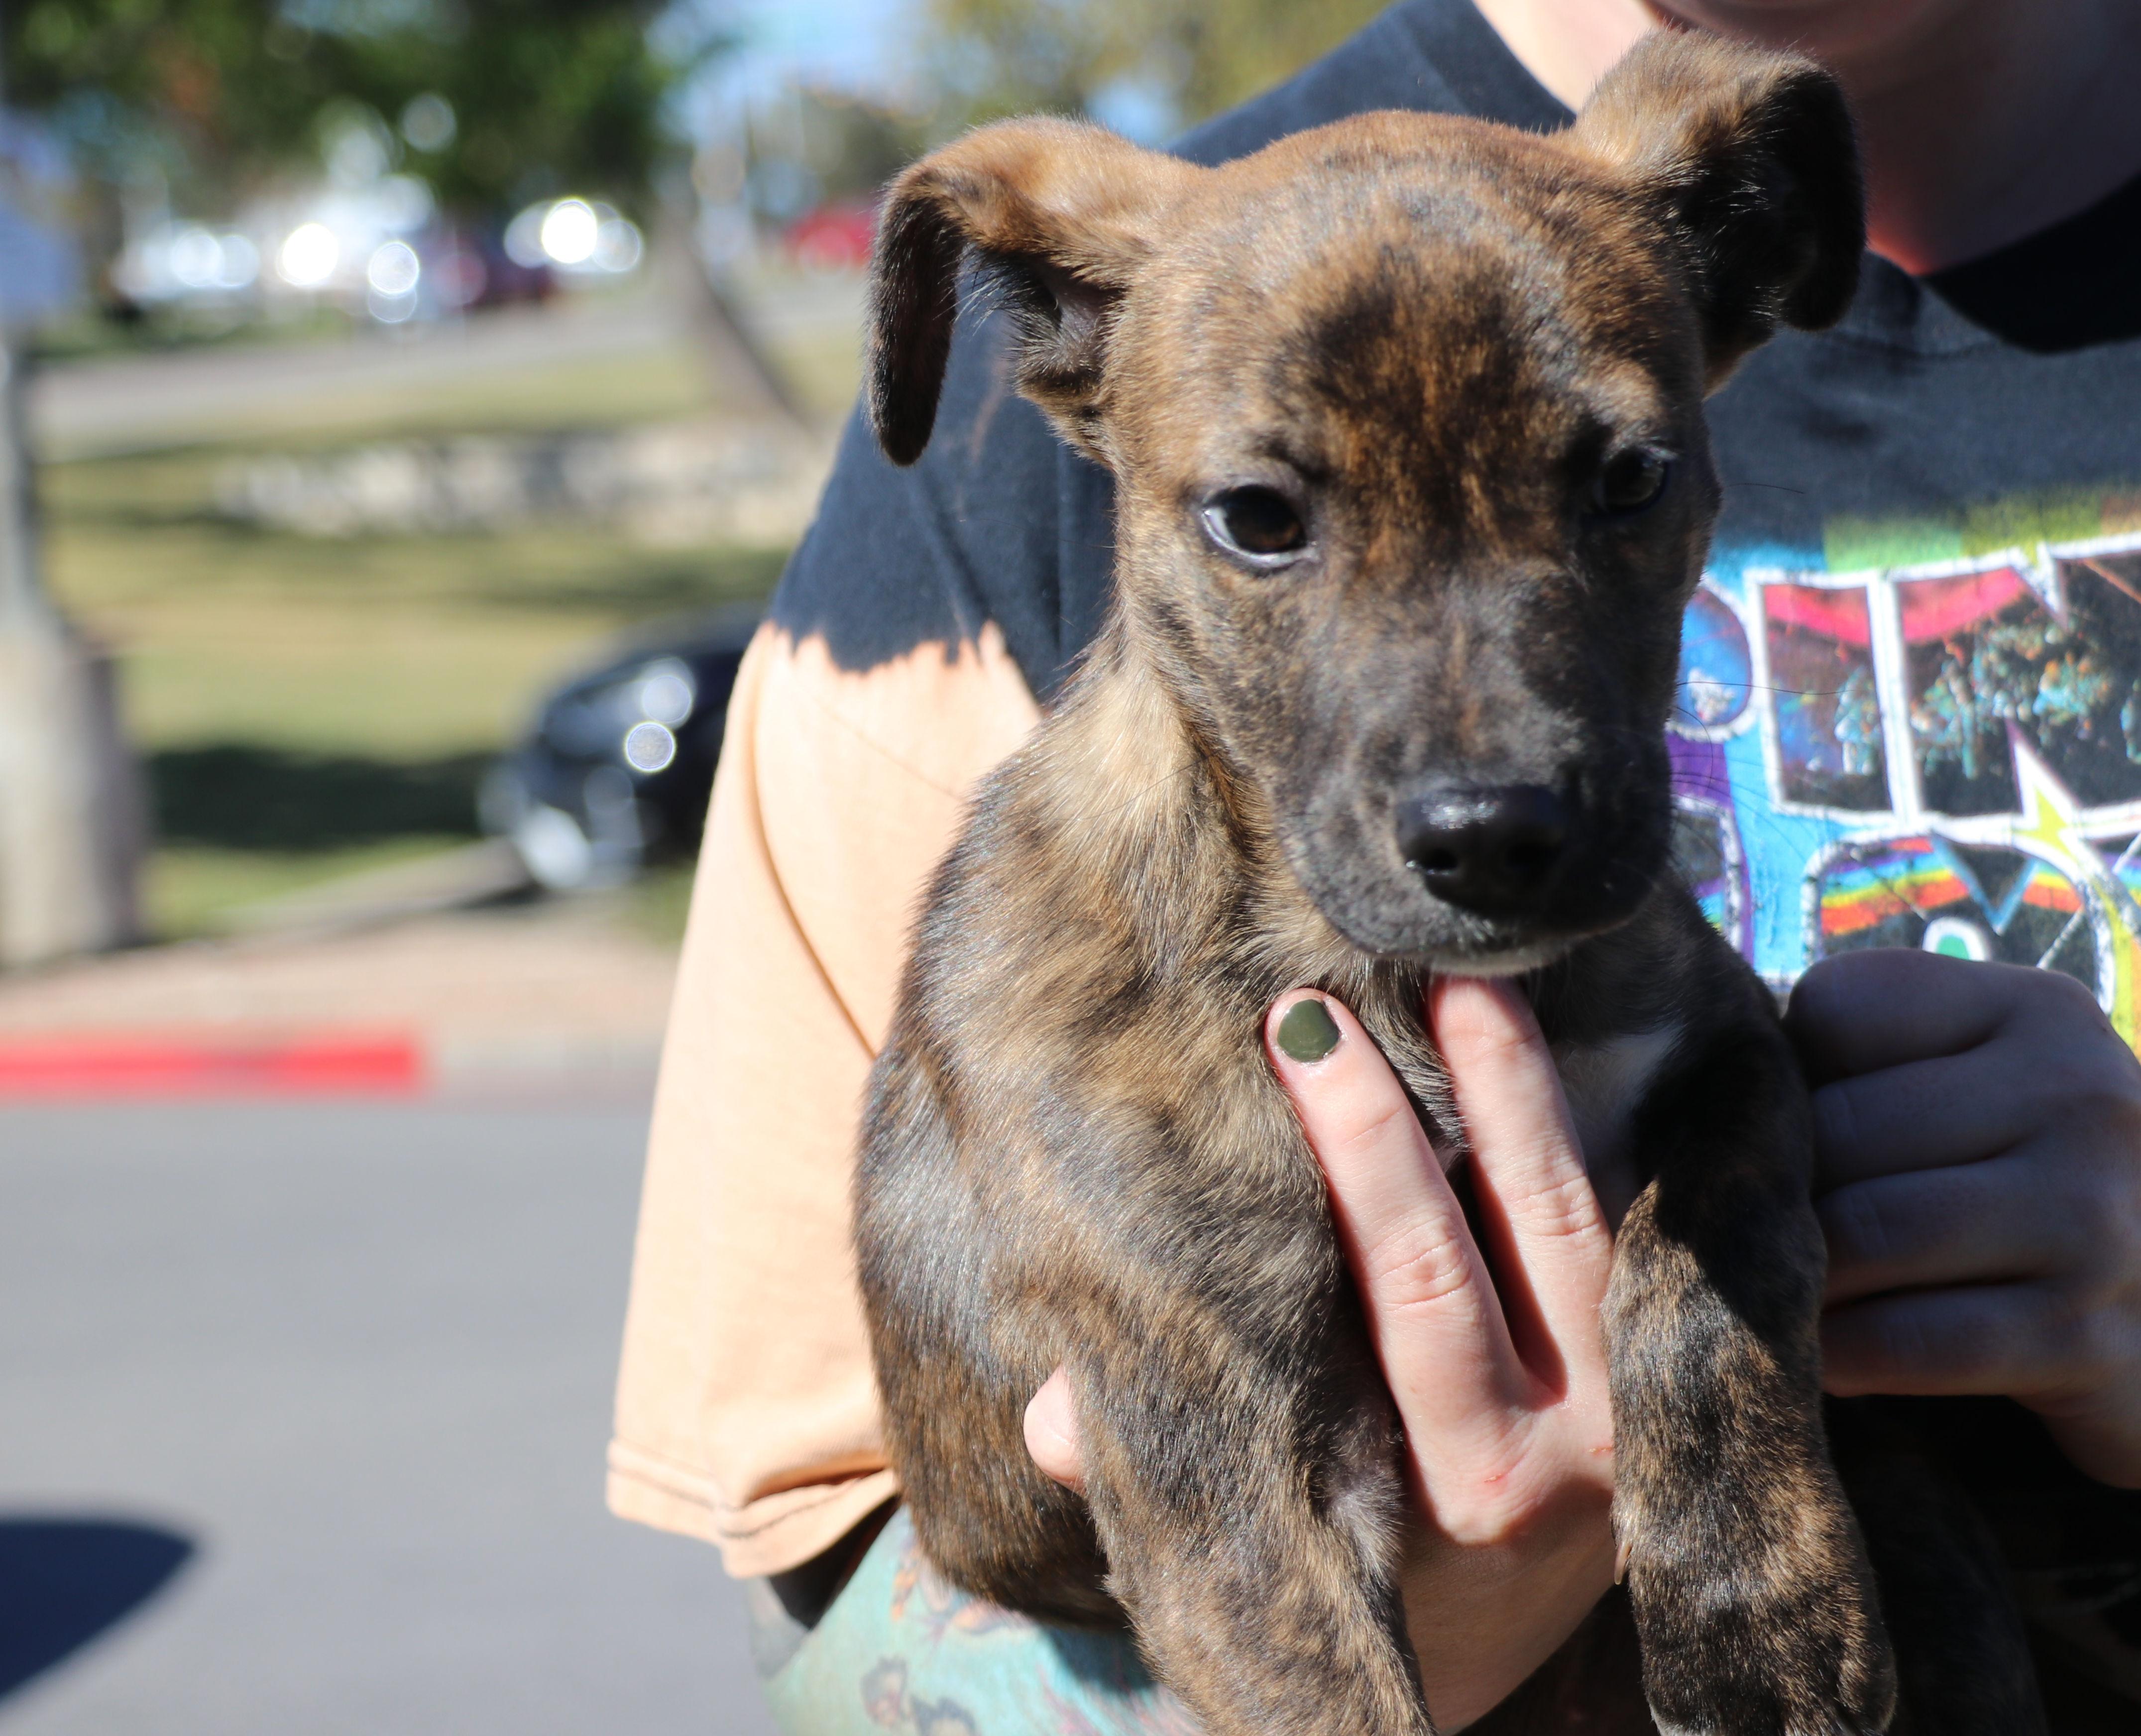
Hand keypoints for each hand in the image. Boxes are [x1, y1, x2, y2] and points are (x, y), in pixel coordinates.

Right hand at [1025, 978, 1617, 1728]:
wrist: (1499, 1648)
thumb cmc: (1362, 1571)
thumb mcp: (1267, 1542)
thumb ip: (1168, 1461)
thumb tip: (1059, 1413)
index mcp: (1445, 1491)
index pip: (1400, 1297)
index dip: (1354, 1161)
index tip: (1293, 1041)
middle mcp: (1554, 1451)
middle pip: (1464, 1246)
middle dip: (1389, 1116)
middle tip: (1327, 1000)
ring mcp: (1626, 1407)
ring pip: (1566, 1215)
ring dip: (1510, 1086)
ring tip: (1456, 976)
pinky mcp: (1661, 1368)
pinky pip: (1625, 1225)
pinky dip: (1574, 1127)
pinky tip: (1526, 1038)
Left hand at [1786, 948, 2140, 1486]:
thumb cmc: (2019, 1188)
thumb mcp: (1969, 1090)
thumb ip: (1860, 1066)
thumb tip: (1694, 1085)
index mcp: (2036, 1011)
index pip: (1833, 1011)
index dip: (1782, 1078)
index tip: (1774, 1131)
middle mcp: (2081, 1094)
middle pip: (1838, 1132)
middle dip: (1774, 1192)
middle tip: (1734, 1230)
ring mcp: (2096, 1215)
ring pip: (1864, 1234)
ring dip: (1797, 1277)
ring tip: (1769, 1291)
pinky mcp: (2088, 1337)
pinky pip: (1911, 1341)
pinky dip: (1843, 1356)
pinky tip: (1824, 1362)